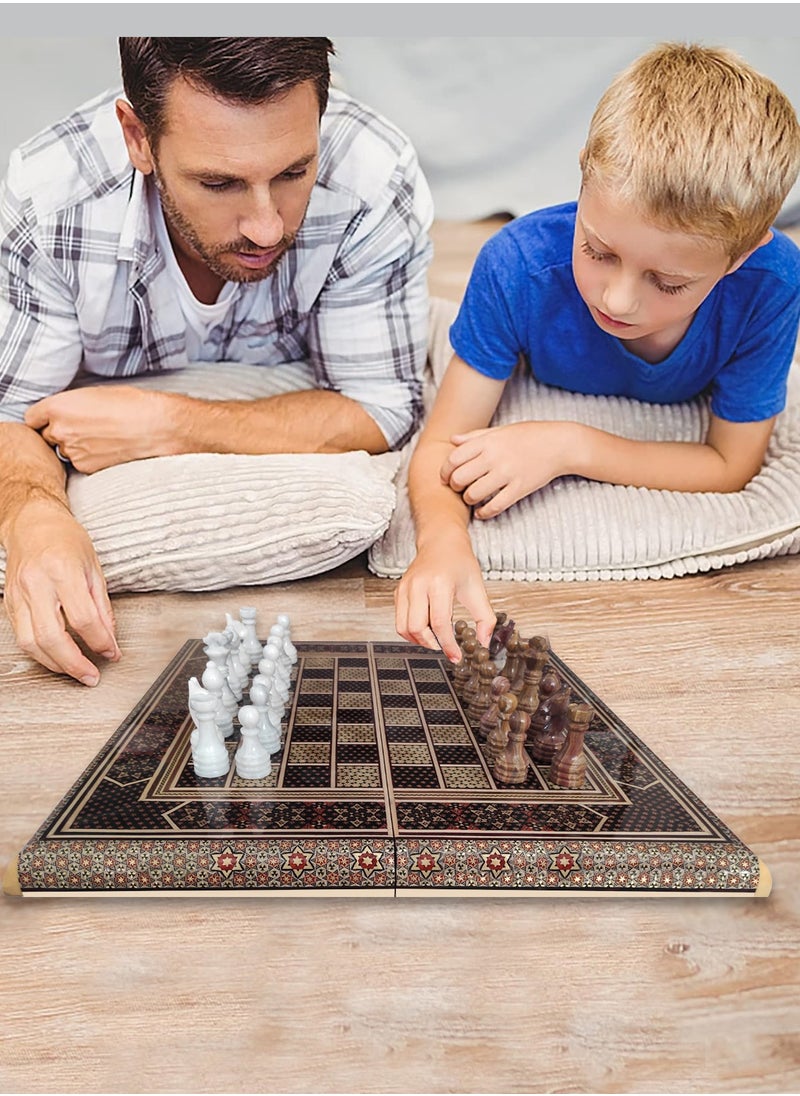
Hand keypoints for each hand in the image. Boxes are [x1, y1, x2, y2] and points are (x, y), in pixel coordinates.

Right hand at [3, 501, 119, 683]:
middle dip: (73, 664)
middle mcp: (36, 584)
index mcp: (62, 571)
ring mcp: (18, 595)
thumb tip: (109, 639)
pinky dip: (40, 652)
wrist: (32, 524)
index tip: (111, 653)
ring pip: (30, 642)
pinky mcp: (9, 603)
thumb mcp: (94, 568)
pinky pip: (21, 636)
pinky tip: (56, 656)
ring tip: (74, 670)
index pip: (83, 619)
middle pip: (51, 637)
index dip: (100, 642)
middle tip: (91, 676)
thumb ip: (102, 606)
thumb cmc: (65, 540)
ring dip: (54, 664)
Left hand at [24, 386, 176, 472]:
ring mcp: (72, 451)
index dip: (43, 419)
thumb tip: (65, 413)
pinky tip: (107, 449)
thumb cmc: (131, 404)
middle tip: (84, 428)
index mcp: (58, 406)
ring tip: (101, 438)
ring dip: (76, 446)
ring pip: (64, 451)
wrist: (155, 427)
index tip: (53, 419)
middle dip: (60, 433)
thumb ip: (71, 405)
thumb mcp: (94, 394)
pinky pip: (80, 463)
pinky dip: (89, 458)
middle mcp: (60, 430)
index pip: (31, 418)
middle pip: (46, 436)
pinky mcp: (86, 467)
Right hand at [395, 535, 494, 661]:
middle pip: (416, 627)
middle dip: (430, 644)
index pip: (439, 623)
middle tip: (444, 647)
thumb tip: (484, 642)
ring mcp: (405, 588)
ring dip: (418, 640)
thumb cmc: (459, 561)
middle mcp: (418, 585)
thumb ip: (484, 618)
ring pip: (403, 627)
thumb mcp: (477, 589)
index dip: (447, 644)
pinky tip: (425, 629)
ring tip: (434, 640)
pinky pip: (399, 620)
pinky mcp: (398, 592)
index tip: (455, 656)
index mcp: (439, 583)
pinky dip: (411, 631)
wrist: (441, 541)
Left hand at [441, 421, 575, 518]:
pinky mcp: (519, 488)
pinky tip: (482, 512)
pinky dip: (484, 513)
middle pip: (459, 478)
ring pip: (473, 494)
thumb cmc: (528, 435)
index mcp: (487, 441)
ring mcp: (507, 474)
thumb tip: (452, 440)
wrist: (558, 444)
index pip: (454, 458)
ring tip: (472, 498)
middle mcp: (494, 457)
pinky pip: (495, 506)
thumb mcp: (500, 430)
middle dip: (454, 487)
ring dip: (468, 500)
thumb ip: (475, 436)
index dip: (445, 471)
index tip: (446, 477)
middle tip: (458, 488)